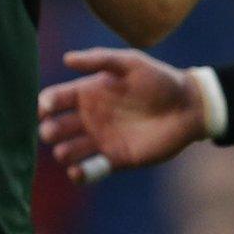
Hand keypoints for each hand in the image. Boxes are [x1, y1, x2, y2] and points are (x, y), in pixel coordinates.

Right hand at [38, 48, 208, 181]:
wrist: (188, 107)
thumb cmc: (159, 80)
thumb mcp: (130, 62)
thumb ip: (99, 59)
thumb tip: (66, 59)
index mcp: (85, 94)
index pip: (54, 100)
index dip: (44, 105)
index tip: (46, 109)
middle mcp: (88, 118)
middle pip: (56, 127)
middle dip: (49, 131)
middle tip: (52, 132)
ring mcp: (101, 139)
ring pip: (68, 150)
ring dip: (62, 153)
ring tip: (66, 153)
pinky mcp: (116, 159)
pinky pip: (91, 170)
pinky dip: (80, 174)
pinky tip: (77, 172)